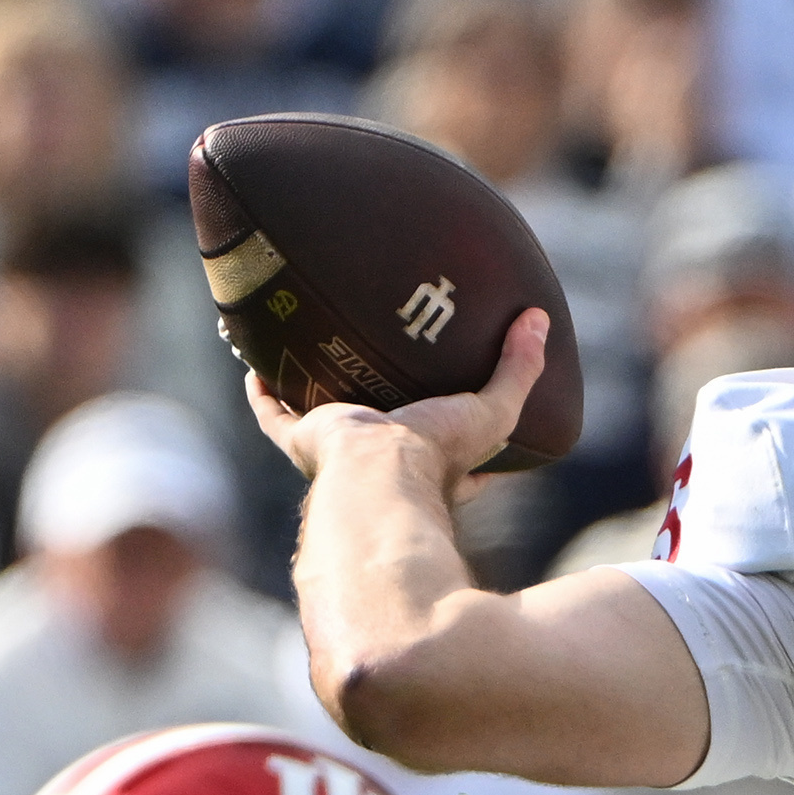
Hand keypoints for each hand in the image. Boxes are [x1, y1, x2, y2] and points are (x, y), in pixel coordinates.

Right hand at [246, 310, 549, 500]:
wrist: (379, 474)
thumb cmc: (438, 453)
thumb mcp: (494, 410)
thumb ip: (520, 369)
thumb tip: (539, 320)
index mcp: (427, 461)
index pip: (441, 444)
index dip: (446, 421)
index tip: (451, 392)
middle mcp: (382, 460)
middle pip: (377, 426)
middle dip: (372, 397)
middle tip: (370, 356)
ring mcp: (340, 454)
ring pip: (320, 417)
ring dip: (312, 390)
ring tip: (308, 352)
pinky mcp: (303, 441)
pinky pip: (274, 415)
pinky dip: (263, 393)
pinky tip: (254, 364)